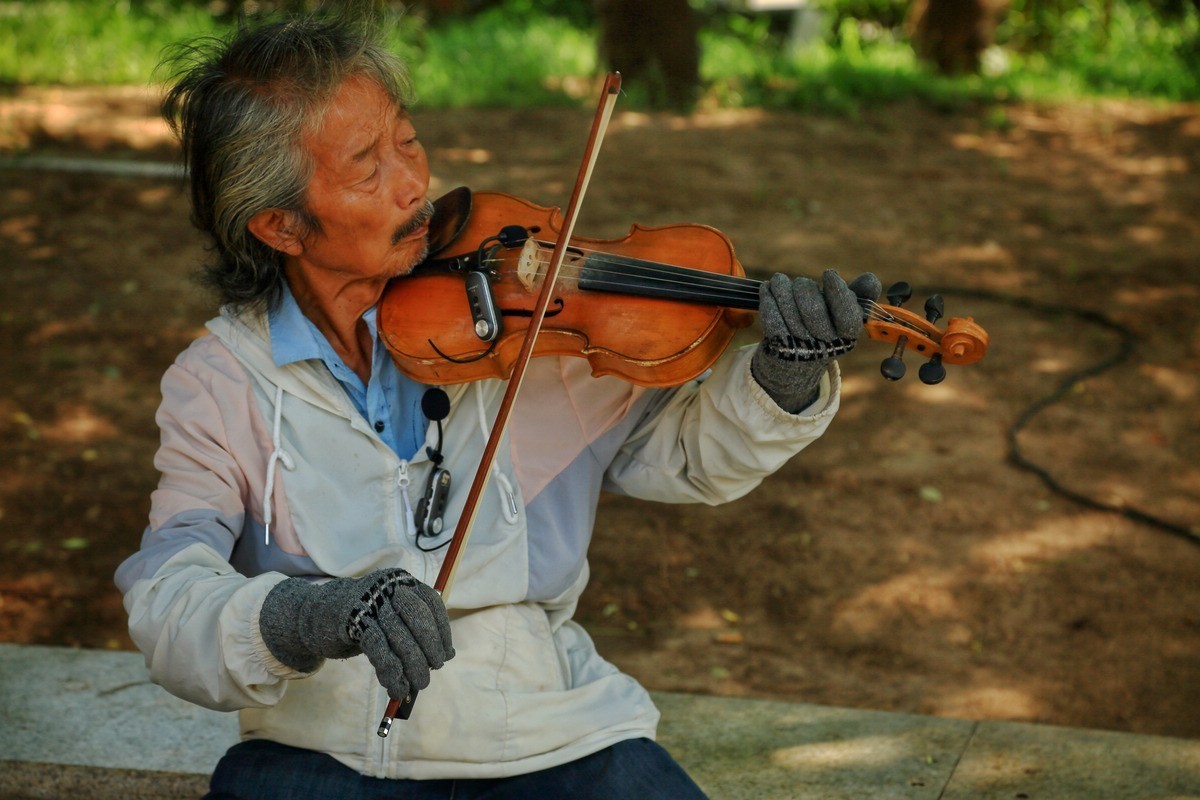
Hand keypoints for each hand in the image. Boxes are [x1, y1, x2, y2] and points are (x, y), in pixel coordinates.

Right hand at [260, 569, 453, 700]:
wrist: (314, 615)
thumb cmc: (361, 618)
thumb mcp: (390, 616)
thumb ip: (415, 629)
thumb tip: (448, 653)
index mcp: (400, 581)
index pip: (431, 604)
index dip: (441, 631)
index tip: (446, 654)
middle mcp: (386, 587)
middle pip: (417, 618)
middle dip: (429, 648)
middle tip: (433, 670)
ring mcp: (368, 602)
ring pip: (400, 636)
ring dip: (412, 665)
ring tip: (417, 684)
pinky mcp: (352, 620)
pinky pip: (378, 649)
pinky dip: (391, 671)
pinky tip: (396, 686)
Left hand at [751, 270, 881, 411]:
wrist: (796, 361)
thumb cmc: (825, 326)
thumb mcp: (844, 312)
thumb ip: (859, 294)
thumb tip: (871, 279)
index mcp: (847, 336)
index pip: (847, 314)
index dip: (838, 292)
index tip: (829, 274)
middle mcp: (825, 344)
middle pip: (814, 309)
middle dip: (805, 288)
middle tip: (800, 283)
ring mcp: (800, 346)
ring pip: (789, 309)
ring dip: (782, 288)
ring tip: (779, 280)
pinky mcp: (778, 345)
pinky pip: (771, 317)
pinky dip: (768, 299)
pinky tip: (767, 288)